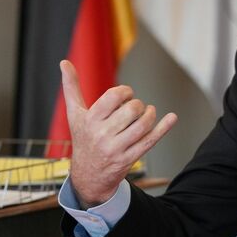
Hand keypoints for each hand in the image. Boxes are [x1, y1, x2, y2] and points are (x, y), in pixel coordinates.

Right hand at [60, 60, 177, 208]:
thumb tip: (64, 62)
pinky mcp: (129, 158)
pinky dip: (164, 127)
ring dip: (150, 114)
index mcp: (89, 120)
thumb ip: (71, 88)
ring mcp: (116, 148)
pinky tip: (172, 118)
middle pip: (132, 109)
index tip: (126, 95)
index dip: (125, 92)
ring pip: (143, 124)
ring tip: (147, 113)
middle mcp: (102, 134)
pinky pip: (150, 140)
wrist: (88, 175)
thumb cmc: (83, 138)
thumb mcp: (75, 115)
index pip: (114, 96)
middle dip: (137, 105)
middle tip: (134, 109)